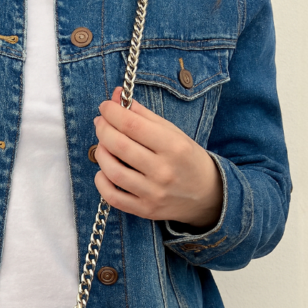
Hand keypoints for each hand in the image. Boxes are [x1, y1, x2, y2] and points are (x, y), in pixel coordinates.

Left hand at [92, 86, 222, 227]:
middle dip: (103, 129)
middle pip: (119, 146)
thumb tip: (117, 97)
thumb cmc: (187, 159)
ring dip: (101, 153)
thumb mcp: (173, 133)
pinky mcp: (145, 209)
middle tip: (100, 122)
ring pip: (113, 171)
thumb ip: (144, 115)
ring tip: (102, 145)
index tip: (105, 106)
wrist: (207, 195)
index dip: (113, 113)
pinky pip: (113, 197)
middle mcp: (163, 171)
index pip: (133, 125)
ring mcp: (153, 193)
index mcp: (174, 147)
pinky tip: (103, 171)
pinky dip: (101, 182)